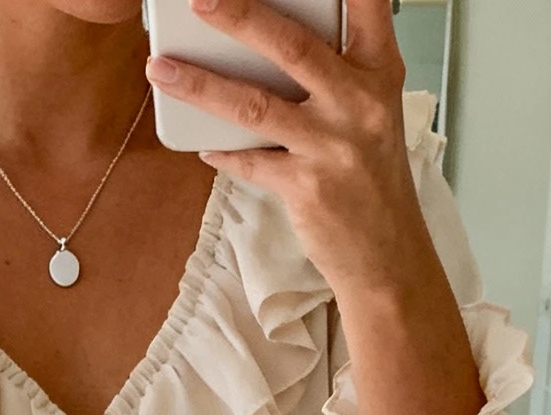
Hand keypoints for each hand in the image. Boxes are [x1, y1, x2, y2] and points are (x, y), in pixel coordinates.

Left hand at [147, 0, 419, 298]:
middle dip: (240, 16)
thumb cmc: (374, 178)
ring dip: (201, 85)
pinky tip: (202, 144)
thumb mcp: (374, 111)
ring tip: (162, 69)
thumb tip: (270, 40)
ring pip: (254, 104)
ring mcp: (330, 145)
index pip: (365, 4)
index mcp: (379, 72)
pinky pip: (249, 161)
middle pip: (291, 45)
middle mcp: (358, 102)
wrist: (388, 254)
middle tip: (199, 1)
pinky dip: (222, 151)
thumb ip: (337, 71)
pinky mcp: (305, 187)